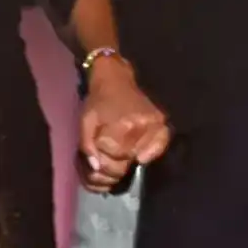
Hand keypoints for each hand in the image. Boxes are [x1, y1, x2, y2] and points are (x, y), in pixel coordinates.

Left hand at [79, 59, 169, 193]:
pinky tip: (140, 156)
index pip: (111, 158)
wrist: (115, 80)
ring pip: (137, 159)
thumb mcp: (85, 122)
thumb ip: (87, 146)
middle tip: (107, 156)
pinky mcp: (162, 126)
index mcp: (120, 125)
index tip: (98, 151)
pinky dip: (149, 155)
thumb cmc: (99, 103)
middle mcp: (140, 127)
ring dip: (126, 162)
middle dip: (111, 165)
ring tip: (119, 153)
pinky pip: (159, 149)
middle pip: (125, 163)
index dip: (101, 159)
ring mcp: (154, 127)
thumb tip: (96, 167)